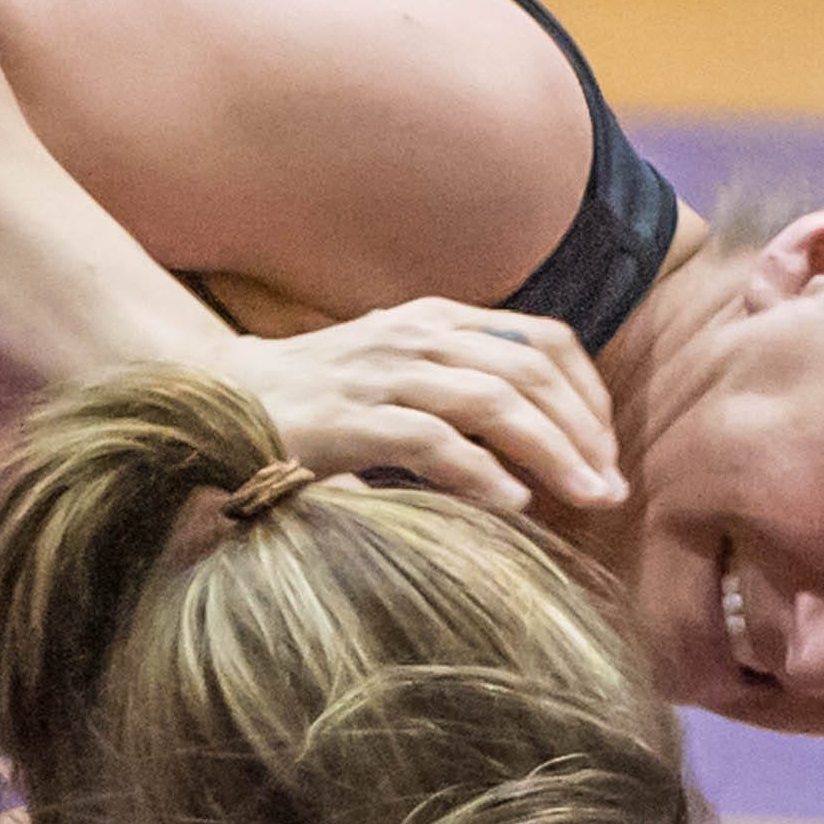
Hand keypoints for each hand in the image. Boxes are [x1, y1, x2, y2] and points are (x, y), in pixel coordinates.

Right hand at [224, 300, 624, 513]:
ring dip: (552, 453)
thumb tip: (530, 448)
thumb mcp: (396, 374)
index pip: (542, 341)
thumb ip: (456, 389)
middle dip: (584, 432)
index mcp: (437, 319)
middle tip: (610, 489)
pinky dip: (482, 472)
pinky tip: (513, 504)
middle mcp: (417, 335)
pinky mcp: (351, 419)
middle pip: (532, 373)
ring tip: (584, 498)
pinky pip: (434, 441)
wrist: (213, 397)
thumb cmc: (312, 399)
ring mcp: (384, 374)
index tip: (605, 449)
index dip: (588, 394)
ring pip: (496, 402)